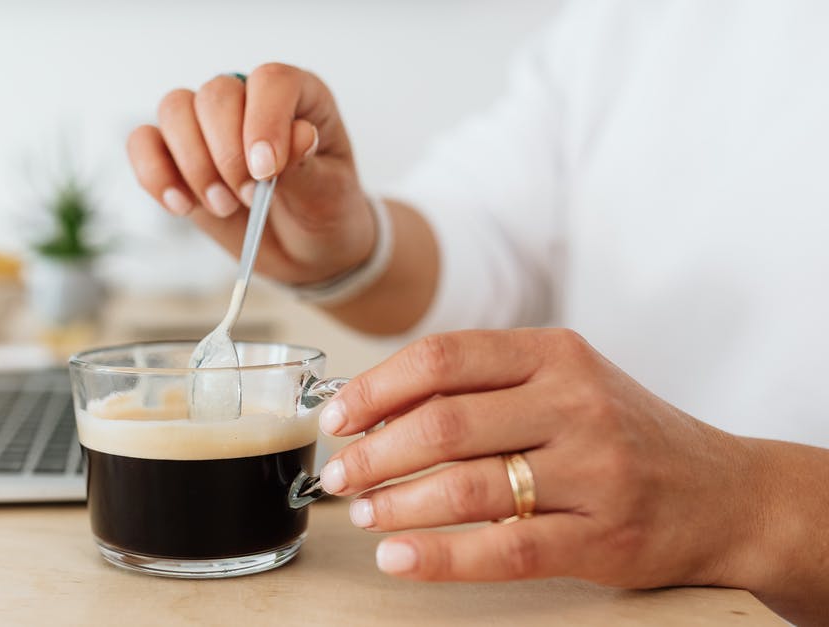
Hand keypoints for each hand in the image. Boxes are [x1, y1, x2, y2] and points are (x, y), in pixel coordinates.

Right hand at [126, 63, 374, 284]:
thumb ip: (308, 165)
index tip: (266, 171)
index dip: (264, 121)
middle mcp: (248, 100)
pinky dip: (154, 175)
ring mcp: (208, 125)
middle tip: (248, 199)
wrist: (306, 250)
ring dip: (193, 166)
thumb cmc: (324, 211)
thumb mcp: (329, 194)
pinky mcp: (177, 155)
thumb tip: (296, 135)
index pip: (270, 81)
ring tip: (223, 206)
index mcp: (298, 96)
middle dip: (226, 155)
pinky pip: (144, 143)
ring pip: (174, 110)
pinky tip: (181, 206)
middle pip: (215, 95)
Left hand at [316, 328, 759, 589]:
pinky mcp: (604, 537)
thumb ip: (484, 385)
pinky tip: (398, 556)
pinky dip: (440, 556)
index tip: (337, 416)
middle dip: (373, 452)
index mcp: (555, 354)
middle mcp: (575, 403)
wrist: (726, 493)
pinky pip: (506, 550)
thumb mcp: (564, 383)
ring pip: (468, 486)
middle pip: (444, 422)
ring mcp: (593, 471)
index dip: (375, 388)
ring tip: (361, 512)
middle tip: (338, 473)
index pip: (442, 358)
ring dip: (397, 503)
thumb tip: (375, 408)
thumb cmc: (623, 433)